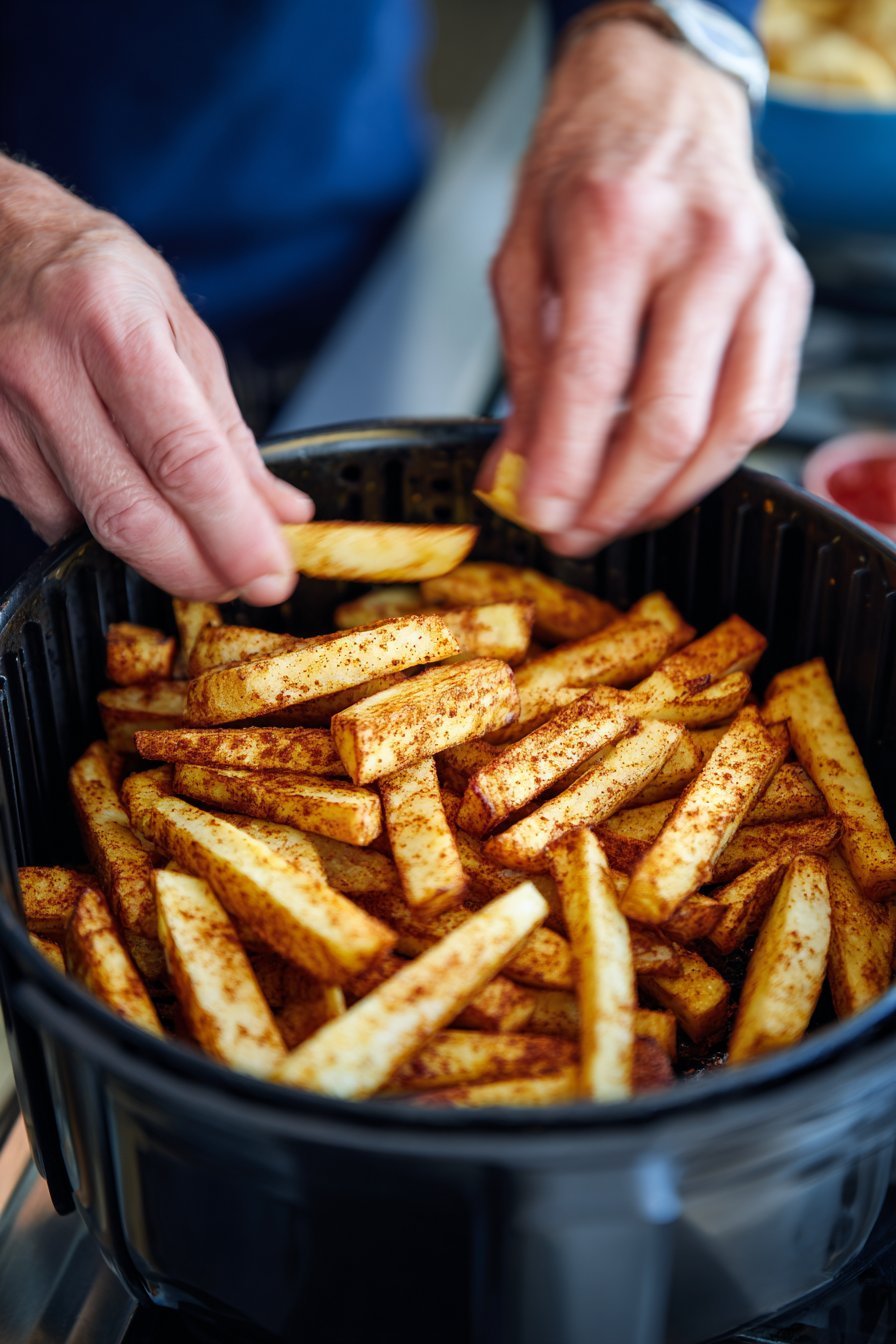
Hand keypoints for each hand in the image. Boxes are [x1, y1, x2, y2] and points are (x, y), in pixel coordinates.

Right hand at [0, 158, 311, 603]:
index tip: (270, 573)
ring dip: (154, 553)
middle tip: (243, 581)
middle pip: (130, 514)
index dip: (234, 532)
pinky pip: (52, 520)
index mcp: (109, 322)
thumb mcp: (178, 328)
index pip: (184, 459)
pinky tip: (127, 503)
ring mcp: (0, 415)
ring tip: (194, 538)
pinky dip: (101, 532)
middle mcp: (44, 370)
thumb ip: (229, 431)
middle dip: (198, 569)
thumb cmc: (92, 277)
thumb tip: (279, 513)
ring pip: (88, 529)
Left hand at [482, 19, 811, 553]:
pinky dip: (716, 459)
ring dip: (667, 496)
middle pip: (669, 422)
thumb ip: (525, 372)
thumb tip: (518, 473)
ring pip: (728, 430)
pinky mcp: (790, 295)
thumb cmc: (584, 169)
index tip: (541, 517)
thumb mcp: (522, 261)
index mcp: (617, 226)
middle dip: (615, 501)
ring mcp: (759, 272)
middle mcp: (702, 247)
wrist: (662, 99)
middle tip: (574, 533)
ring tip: (616, 517)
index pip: (593, 382)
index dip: (566, 469)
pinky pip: (764, 407)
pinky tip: (668, 475)